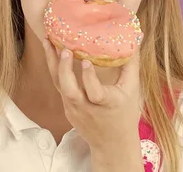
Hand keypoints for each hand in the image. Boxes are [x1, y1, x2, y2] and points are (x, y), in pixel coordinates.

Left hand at [41, 38, 143, 170]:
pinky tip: (52, 53)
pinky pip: (59, 86)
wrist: (112, 145)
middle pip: (69, 90)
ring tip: (47, 42)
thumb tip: (135, 39)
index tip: (86, 60)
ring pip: (59, 85)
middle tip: (63, 48)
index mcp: (106, 103)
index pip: (94, 92)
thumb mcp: (132, 90)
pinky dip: (55, 69)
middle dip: (64, 68)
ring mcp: (74, 109)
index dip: (89, 77)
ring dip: (53, 63)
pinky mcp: (67, 109)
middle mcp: (87, 107)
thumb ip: (131, 65)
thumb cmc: (125, 114)